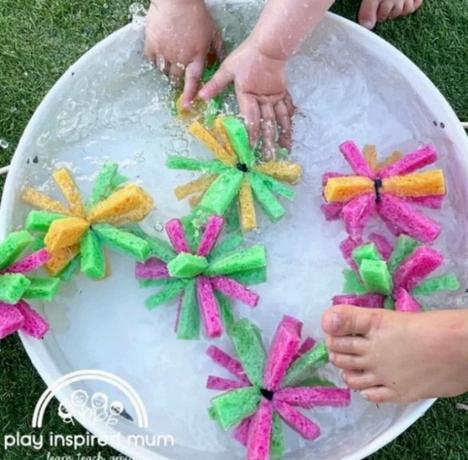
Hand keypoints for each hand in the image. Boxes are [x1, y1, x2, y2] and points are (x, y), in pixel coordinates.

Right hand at [144, 0, 221, 107]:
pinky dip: (155, 59)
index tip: (186, 105)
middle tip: (177, 72)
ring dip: (166, 70)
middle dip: (177, 78)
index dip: (189, 95)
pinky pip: (151, 60)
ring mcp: (164, 52)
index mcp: (196, 56)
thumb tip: (217, 62)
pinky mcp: (152, 45)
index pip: (193, 81)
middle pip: (175, 78)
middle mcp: (180, 58)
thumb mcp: (212, 31)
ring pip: (163, 71)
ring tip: (169, 60)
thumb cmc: (197, 13)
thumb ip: (216, 49)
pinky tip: (159, 52)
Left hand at [198, 39, 294, 159]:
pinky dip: (289, 118)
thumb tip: (199, 96)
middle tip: (270, 157)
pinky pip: (287, 108)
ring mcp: (274, 97)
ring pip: (280, 118)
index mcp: (248, 95)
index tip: (252, 147)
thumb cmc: (246, 56)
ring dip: (283, 134)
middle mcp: (263, 100)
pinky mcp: (281, 92)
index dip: (251, 133)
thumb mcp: (227, 69)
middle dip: (269, 141)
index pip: (250, 118)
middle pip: (267, 123)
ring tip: (286, 148)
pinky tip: (291, 128)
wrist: (268, 46)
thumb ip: (215, 84)